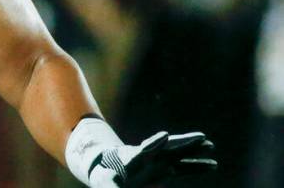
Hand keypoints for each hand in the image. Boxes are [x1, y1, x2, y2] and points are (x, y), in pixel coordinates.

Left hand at [88, 131, 216, 186]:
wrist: (109, 168)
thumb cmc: (104, 174)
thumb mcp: (104, 181)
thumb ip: (111, 187)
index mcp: (133, 157)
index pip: (145, 149)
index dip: (154, 143)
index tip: (164, 135)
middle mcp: (150, 156)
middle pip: (168, 147)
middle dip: (183, 142)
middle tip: (201, 136)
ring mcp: (159, 161)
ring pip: (180, 154)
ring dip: (195, 150)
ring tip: (211, 145)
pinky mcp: (166, 169)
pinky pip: (184, 167)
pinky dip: (197, 166)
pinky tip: (213, 165)